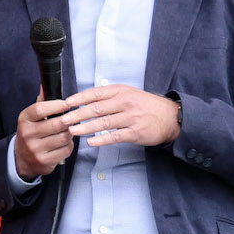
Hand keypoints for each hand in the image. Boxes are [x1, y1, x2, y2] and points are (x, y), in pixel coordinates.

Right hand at [13, 92, 76, 179]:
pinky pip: (66, 150)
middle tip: (73, 118)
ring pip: (64, 137)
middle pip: (57, 124)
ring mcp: (35, 149)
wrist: (22, 158)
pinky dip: (69, 146)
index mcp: (24, 119)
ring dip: (70, 133)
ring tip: (68, 131)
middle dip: (69, 120)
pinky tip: (64, 143)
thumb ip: (41, 102)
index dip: (57, 105)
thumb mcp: (31, 117)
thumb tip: (45, 85)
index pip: (40, 109)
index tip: (68, 103)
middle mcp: (27, 134)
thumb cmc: (31, 133)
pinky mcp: (44, 161)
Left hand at [64, 83, 180, 148]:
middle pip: (96, 108)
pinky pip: (115, 136)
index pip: (95, 93)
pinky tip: (90, 142)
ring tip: (72, 131)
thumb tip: (83, 100)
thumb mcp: (128, 93)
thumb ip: (108, 96)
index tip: (65, 104)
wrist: (171, 117)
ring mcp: (131, 117)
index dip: (79, 98)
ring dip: (85, 127)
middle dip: (77, 115)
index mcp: (120, 91)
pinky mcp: (136, 132)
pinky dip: (102, 139)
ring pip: (104, 122)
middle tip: (62, 120)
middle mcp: (125, 102)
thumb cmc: (144, 105)